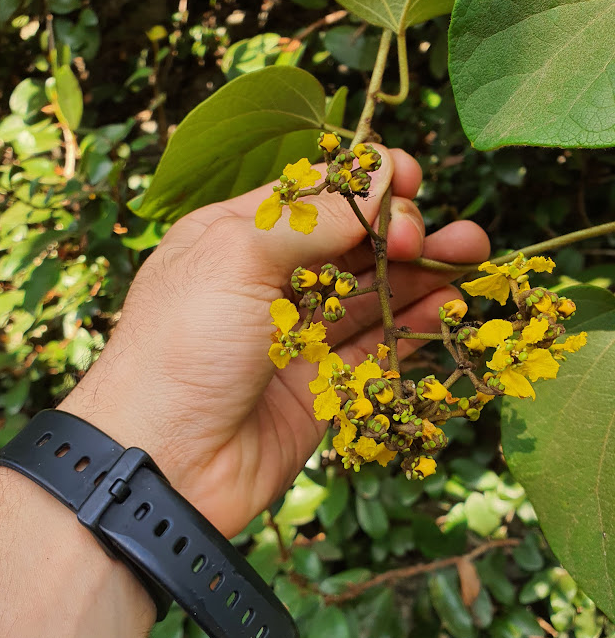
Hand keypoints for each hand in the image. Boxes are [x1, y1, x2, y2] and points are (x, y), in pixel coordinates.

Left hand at [59, 146, 489, 537]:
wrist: (165, 462)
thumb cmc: (183, 345)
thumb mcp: (237, 257)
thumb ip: (314, 217)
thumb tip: (380, 175)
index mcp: (236, 238)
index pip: (312, 196)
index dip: (363, 183)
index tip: (408, 178)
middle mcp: (268, 283)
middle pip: (350, 244)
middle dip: (401, 229)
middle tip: (437, 233)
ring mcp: (296, 335)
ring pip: (371, 294)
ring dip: (420, 272)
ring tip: (473, 255)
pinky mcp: (322, 384)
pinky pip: (376, 346)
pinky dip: (412, 322)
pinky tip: (447, 303)